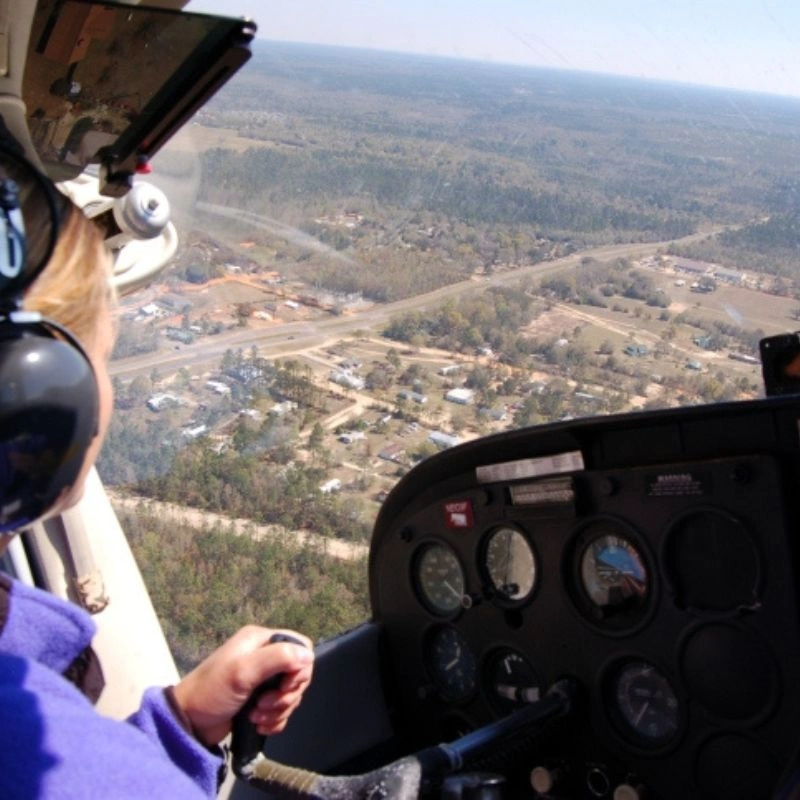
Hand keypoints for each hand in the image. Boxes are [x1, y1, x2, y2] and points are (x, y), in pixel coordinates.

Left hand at [172, 625, 313, 746]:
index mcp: (261, 640)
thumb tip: (309, 655)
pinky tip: (258, 725)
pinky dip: (274, 720)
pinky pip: (282, 710)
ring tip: (255, 716)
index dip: (299, 667)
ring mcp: (262, 680)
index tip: (284, 685)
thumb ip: (277, 658)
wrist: (188, 723)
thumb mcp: (243, 671)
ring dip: (277, 710)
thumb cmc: (212, 691)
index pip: (300, 646)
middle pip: (298, 673)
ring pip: (290, 695)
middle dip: (285, 695)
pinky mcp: (260, 701)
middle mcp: (264, 656)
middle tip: (264, 704)